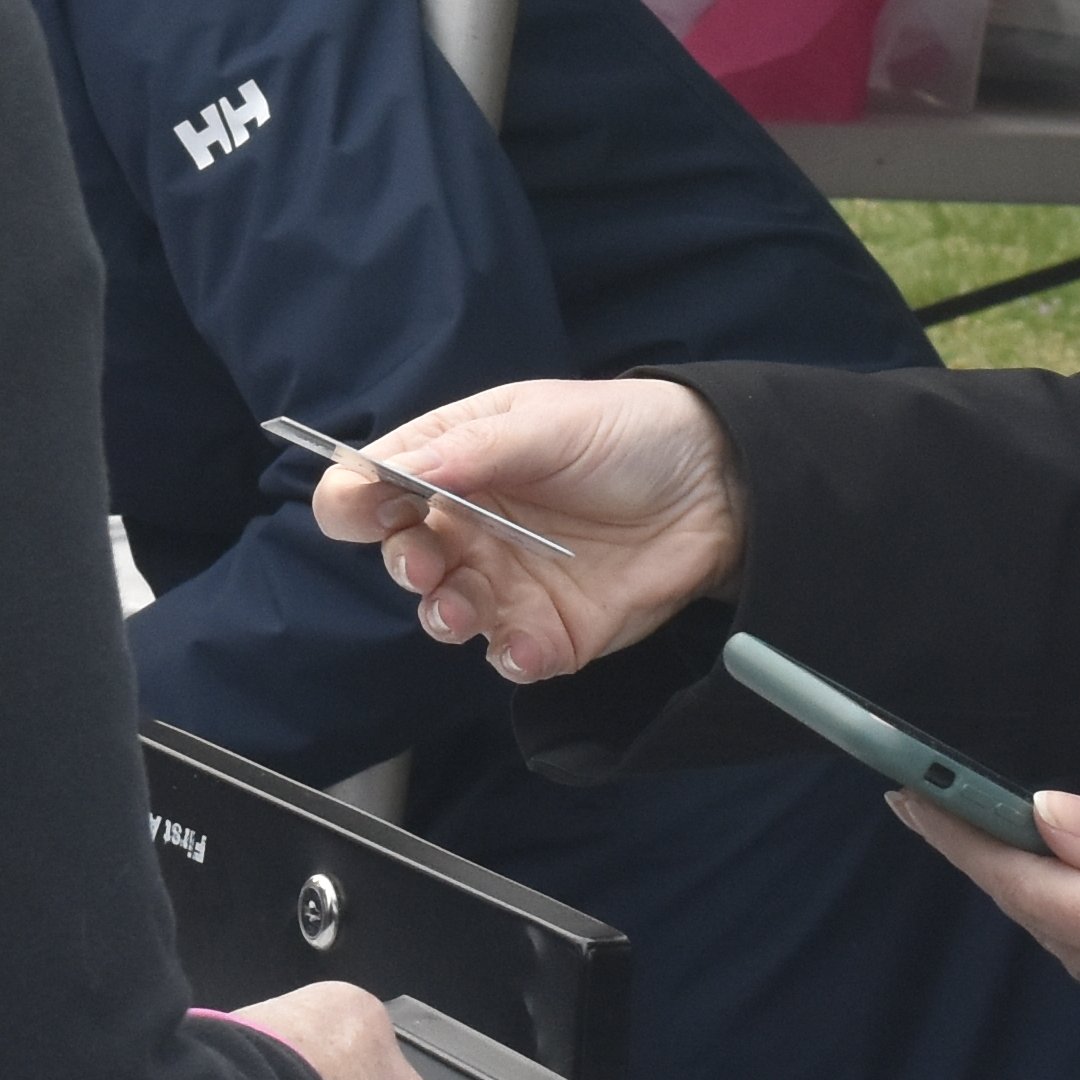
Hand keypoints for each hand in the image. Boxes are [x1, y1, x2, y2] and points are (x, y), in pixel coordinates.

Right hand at [304, 379, 742, 682]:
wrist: (720, 485)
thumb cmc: (627, 434)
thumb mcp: (547, 423)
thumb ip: (472, 449)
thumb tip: (394, 467)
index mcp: (455, 463)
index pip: (375, 486)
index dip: (359, 497)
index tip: (372, 504)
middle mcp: (470, 527)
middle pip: (400, 555)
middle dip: (401, 561)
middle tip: (423, 559)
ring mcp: (507, 582)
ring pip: (445, 612)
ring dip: (441, 615)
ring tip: (457, 611)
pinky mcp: (550, 630)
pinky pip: (508, 655)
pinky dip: (508, 656)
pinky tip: (524, 644)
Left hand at [890, 790, 1079, 1054]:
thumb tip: (1038, 815)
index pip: (1037, 888)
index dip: (967, 841)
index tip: (912, 796)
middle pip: (1042, 919)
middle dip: (987, 857)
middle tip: (930, 795)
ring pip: (1066, 944)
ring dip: (1029, 888)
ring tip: (981, 822)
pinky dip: (1072, 917)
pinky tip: (1059, 874)